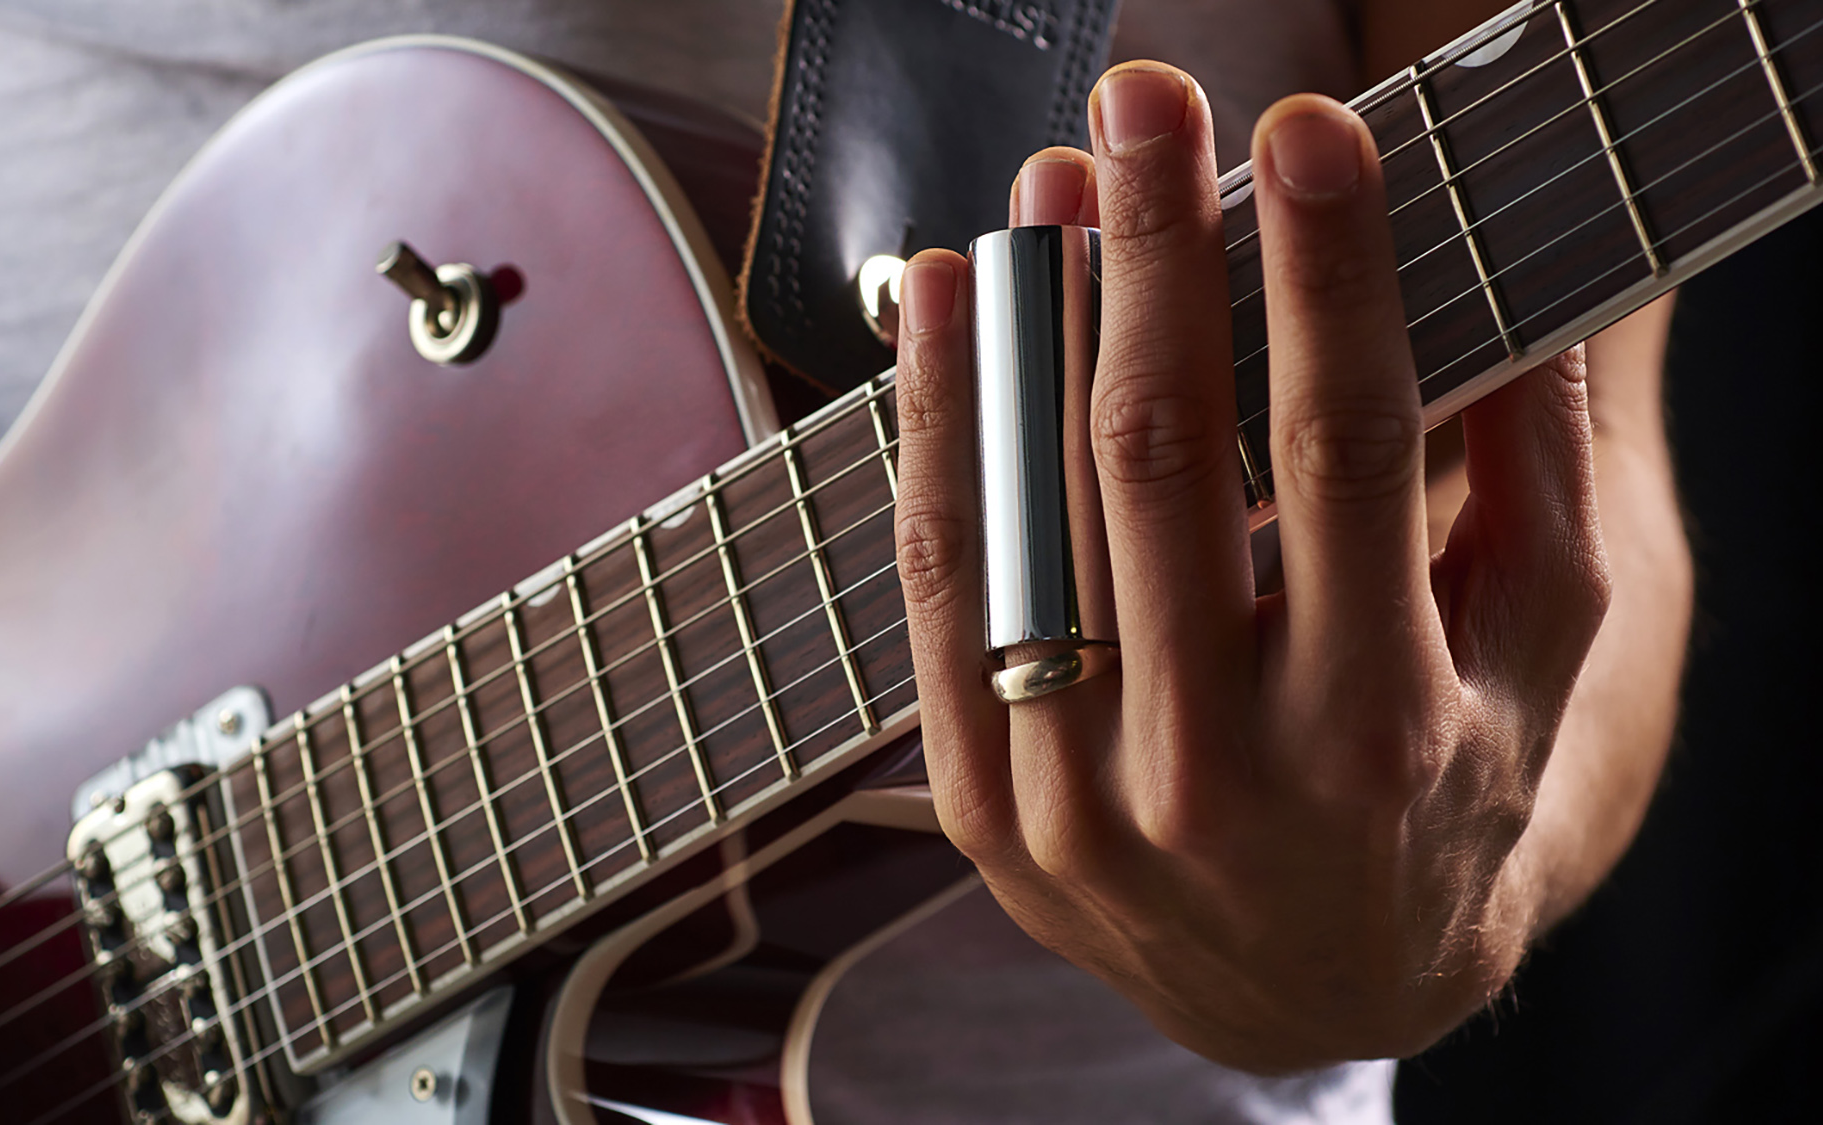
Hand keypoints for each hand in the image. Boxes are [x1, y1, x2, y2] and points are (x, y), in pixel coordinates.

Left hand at [893, 62, 1610, 1070]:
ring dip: (1032, 324)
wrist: (1312, 987)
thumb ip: (1534, 478)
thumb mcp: (1535, 658)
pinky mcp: (984, 808)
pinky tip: (944, 309)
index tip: (1304, 130)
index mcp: (1382, 730)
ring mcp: (1083, 799)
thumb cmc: (1441, 798)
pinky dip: (935, 437)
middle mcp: (1223, 771)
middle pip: (1164, 462)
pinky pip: (943, 594)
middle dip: (1155, 254)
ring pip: (1033, 518)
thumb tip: (1530, 286)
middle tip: (1144, 100)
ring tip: (1048, 182)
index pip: (1343, 456)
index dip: (1325, 277)